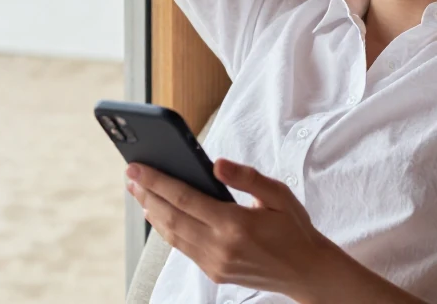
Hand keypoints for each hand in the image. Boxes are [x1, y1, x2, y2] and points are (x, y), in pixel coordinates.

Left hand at [126, 159, 340, 299]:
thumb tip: (216, 164)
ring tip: (139, 192)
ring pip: (172, 236)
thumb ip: (247, 178)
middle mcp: (220, 247)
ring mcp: (215, 263)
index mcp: (235, 224)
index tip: (137, 167)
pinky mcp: (214, 273)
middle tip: (130, 176)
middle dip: (146, 194)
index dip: (157, 181)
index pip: (184, 198)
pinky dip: (167, 229)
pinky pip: (183, 248)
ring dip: (152, 212)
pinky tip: (160, 215)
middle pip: (171, 217)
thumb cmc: (294, 228)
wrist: (306, 270)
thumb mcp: (279, 195)